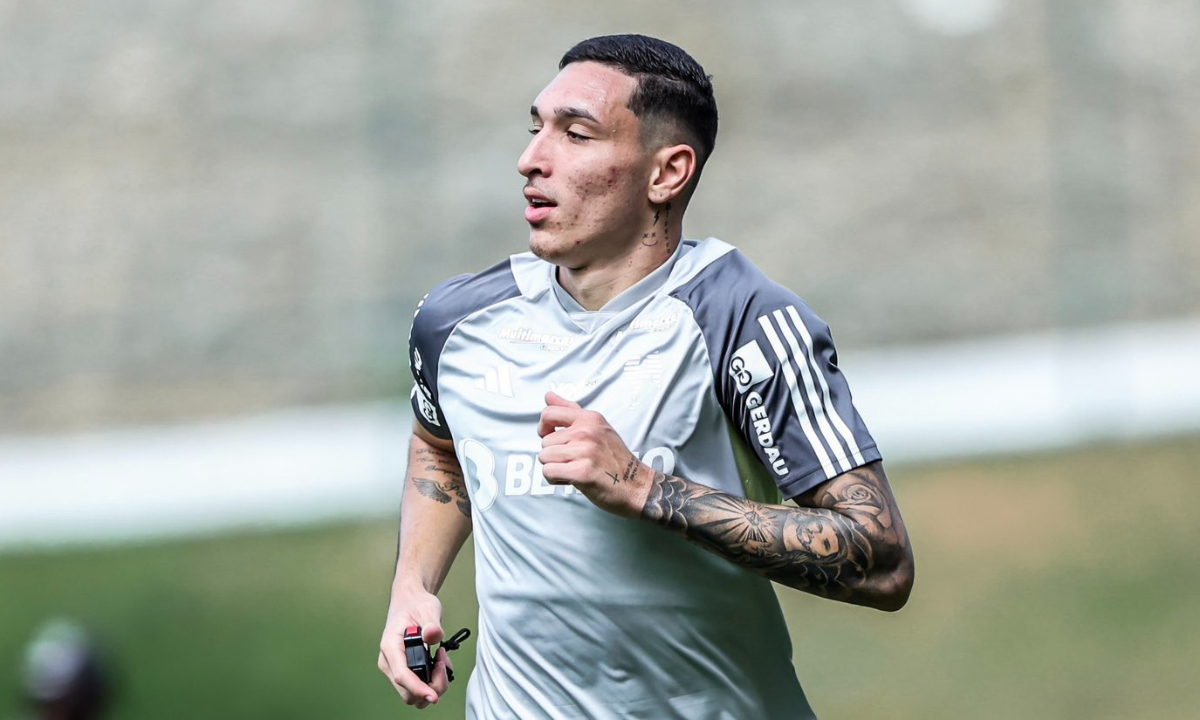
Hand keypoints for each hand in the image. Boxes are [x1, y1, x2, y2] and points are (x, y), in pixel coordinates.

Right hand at [377, 586, 454, 709]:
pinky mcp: (405, 672)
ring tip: (442, 660)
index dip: (418, 689)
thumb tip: (433, 635)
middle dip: (432, 685)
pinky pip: (420, 687)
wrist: (410, 603)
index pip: (402, 675)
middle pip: (409, 692)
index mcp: (390, 647)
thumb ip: (432, 623)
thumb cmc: (415, 605)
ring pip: (415, 694)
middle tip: (443, 662)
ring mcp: (396, 669)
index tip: (434, 696)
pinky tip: (440, 663)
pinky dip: (434, 681)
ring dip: (435, 684)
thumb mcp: (427, 608)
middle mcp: (390, 662)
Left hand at [537, 392, 652, 517]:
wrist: (637, 485)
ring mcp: (585, 451)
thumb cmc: (615, 459)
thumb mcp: (598, 427)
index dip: (544, 428)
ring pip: (544, 458)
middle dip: (554, 455)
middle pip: (545, 442)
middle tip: (574, 461)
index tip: (551, 437)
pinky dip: (556, 479)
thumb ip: (571, 411)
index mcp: (589, 419)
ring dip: (555, 468)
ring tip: (574, 470)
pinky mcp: (582, 472)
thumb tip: (548, 396)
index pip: (549, 413)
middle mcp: (587, 432)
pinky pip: (549, 473)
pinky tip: (572, 479)